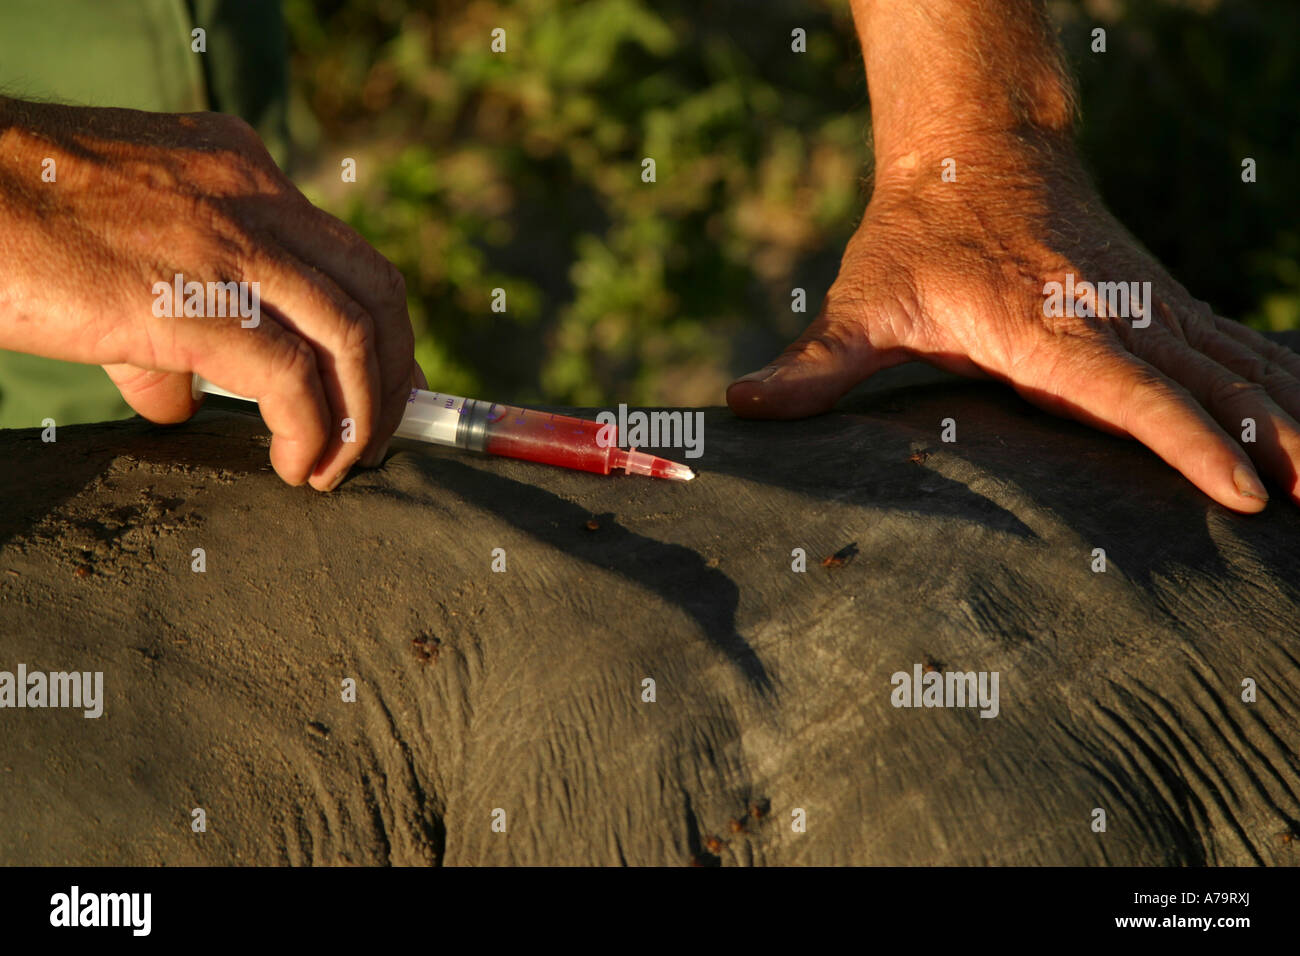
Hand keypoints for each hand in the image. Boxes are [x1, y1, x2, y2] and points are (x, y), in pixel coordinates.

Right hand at [0, 99, 422, 489]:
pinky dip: (312, 433)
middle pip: (376, 292)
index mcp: (240, 172)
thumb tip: (179, 401)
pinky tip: (294, 466)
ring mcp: (229, 245)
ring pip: (353, 335)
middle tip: (379, 436)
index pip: (346, 254)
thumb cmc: (18, 220)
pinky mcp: (194, 301)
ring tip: (338, 466)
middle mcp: (252, 196)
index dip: (381, 328)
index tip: (385, 384)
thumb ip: (167, 326)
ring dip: (363, 416)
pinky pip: (292, 379)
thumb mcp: (120, 252)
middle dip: (393, 376)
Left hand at [727, 132, 1298, 513]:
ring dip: (1293, 413)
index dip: (1186, 439)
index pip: (1130, 390)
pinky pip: (1235, 339)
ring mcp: (1145, 303)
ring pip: (1237, 360)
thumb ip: (816, 365)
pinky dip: (1281, 375)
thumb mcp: (863, 299)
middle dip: (1274, 441)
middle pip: (1210, 382)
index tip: (1242, 488)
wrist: (975, 143)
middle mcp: (1113, 314)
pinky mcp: (1156, 298)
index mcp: (1046, 327)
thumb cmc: (916, 231)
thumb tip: (744, 410)